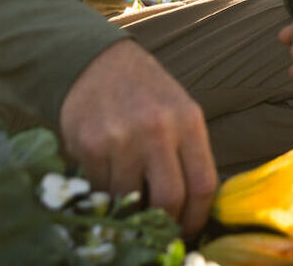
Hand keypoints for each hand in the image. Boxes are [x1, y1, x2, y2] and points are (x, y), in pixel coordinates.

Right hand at [59, 39, 217, 235]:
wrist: (98, 63)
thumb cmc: (146, 93)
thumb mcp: (179, 112)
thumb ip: (188, 154)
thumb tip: (193, 207)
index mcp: (188, 121)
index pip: (203, 184)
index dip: (197, 217)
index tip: (189, 230)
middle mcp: (158, 129)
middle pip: (169, 199)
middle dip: (165, 222)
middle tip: (160, 227)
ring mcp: (122, 138)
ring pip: (130, 199)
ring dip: (130, 206)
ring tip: (129, 194)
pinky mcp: (90, 145)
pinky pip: (100, 188)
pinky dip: (105, 190)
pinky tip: (107, 173)